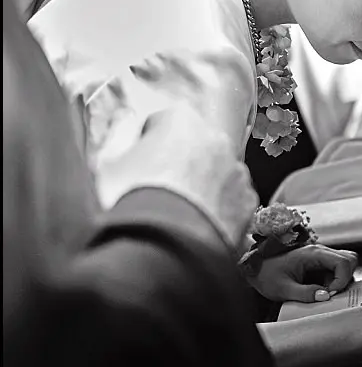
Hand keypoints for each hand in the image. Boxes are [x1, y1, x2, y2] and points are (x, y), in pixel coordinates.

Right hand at [98, 104, 256, 249]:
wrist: (163, 245)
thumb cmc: (130, 199)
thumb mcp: (107, 162)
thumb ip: (116, 133)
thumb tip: (123, 120)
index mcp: (181, 120)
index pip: (163, 123)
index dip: (149, 144)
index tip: (141, 163)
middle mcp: (217, 139)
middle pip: (195, 146)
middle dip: (181, 163)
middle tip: (160, 188)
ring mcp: (237, 171)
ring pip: (218, 172)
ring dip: (203, 185)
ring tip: (179, 210)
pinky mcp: (248, 201)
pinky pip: (232, 200)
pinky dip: (220, 209)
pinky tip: (199, 223)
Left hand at [248, 244, 358, 302]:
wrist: (255, 269)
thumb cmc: (266, 276)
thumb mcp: (283, 289)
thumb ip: (305, 294)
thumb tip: (326, 296)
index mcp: (313, 254)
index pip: (343, 262)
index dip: (342, 280)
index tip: (331, 293)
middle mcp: (319, 252)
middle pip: (349, 259)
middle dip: (346, 278)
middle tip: (332, 292)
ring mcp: (320, 257)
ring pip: (345, 263)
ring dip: (341, 279)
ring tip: (325, 291)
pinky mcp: (319, 263)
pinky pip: (336, 269)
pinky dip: (335, 280)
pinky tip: (321, 289)